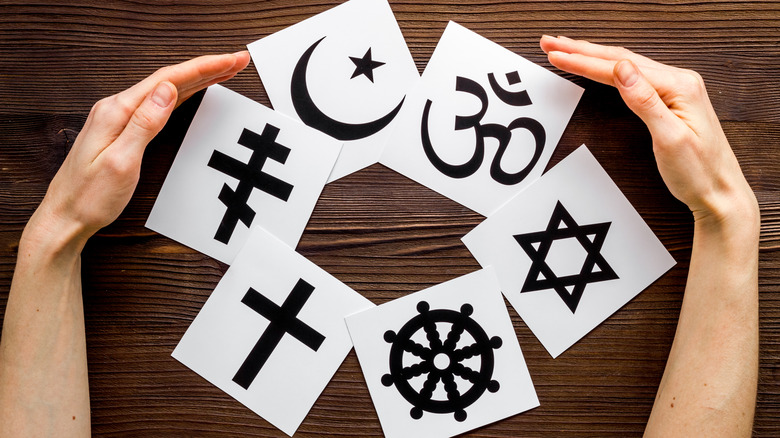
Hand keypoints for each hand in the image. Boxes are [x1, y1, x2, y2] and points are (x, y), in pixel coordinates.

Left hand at [26, 52, 250, 250]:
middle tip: (237, 60)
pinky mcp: (123, 130)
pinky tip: (194, 92)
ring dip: (197, 79)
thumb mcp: (121, 162)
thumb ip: (144, 124)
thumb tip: (167, 90)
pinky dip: (182, 95)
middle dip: (207, 68)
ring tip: (224, 71)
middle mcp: (117, 109)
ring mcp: (119, 118)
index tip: (230, 60)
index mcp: (117, 112)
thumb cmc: (90, 197)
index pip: (168, 80)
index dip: (203, 67)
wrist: (65, 217)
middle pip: (169, 79)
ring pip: (166, 90)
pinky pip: (159, 104)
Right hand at [539, 35, 756, 227]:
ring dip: (592, 56)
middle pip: (620, 58)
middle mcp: (679, 81)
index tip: (556, 55)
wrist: (720, 193)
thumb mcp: (669, 138)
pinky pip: (633, 77)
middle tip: (551, 43)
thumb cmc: (699, 172)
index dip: (583, 61)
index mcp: (678, 86)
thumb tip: (622, 68)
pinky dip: (608, 69)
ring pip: (624, 64)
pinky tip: (597, 65)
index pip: (618, 69)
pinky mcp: (670, 101)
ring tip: (566, 49)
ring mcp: (675, 89)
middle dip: (581, 49)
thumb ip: (644, 100)